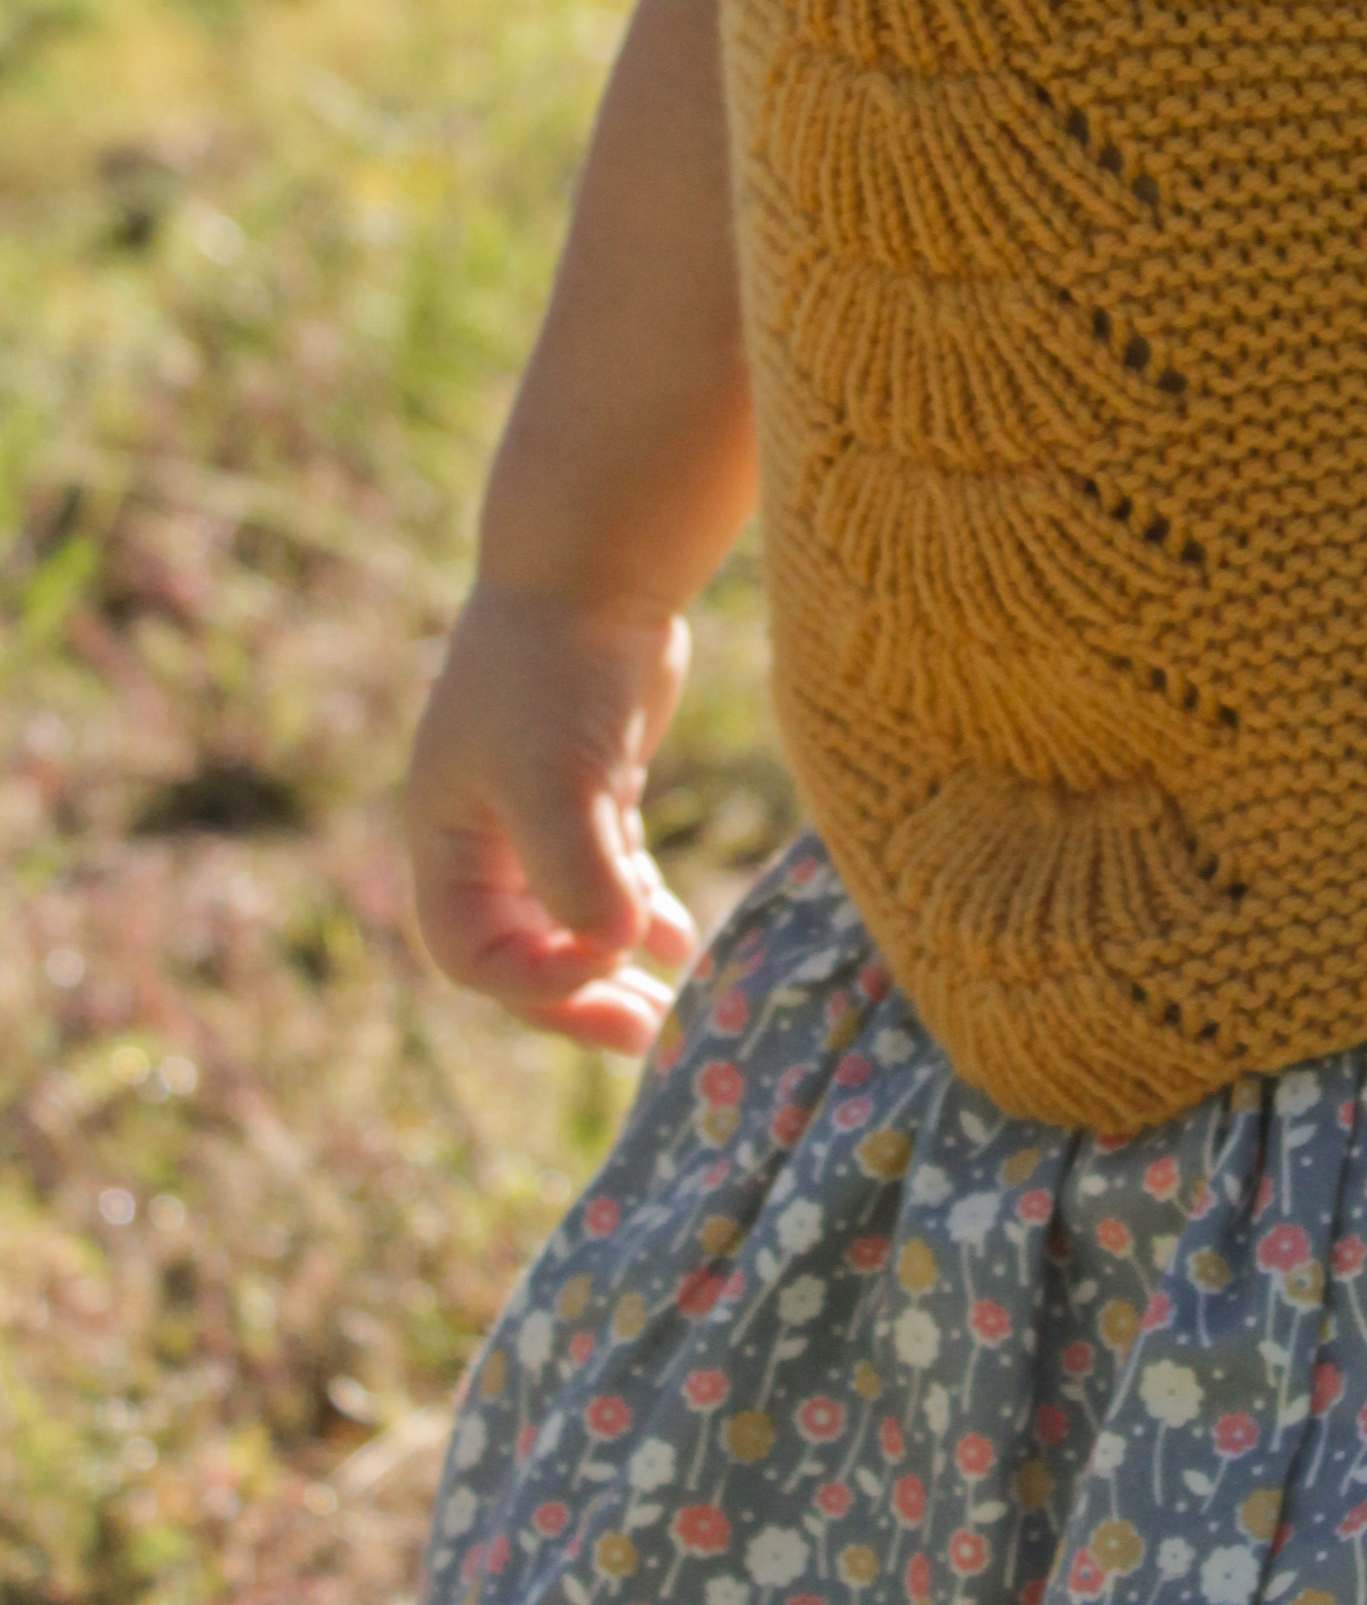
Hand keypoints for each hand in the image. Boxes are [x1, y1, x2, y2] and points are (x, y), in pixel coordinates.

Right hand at [405, 581, 700, 1053]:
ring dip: (615, 963)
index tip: (608, 960)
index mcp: (447, 840)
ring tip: (670, 1007)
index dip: (537, 980)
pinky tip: (681, 939)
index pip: (472, 956)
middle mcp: (483, 833)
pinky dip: (641, 909)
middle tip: (647, 1036)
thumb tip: (616, 949)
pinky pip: (610, 873)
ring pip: (571, 916)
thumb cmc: (555, 671)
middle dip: (579, 998)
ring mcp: (538, 809)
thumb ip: (577, 872)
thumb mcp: (558, 778)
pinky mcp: (593, 784)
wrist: (594, 568)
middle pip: (521, 950)